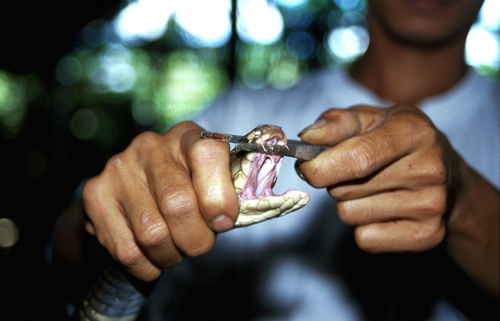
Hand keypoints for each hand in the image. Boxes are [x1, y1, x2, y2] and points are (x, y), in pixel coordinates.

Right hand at [82, 121, 238, 280]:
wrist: (134, 189)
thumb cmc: (186, 188)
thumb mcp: (211, 183)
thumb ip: (223, 194)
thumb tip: (223, 219)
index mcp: (186, 136)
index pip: (208, 154)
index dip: (220, 197)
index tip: (223, 221)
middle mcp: (150, 146)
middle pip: (178, 204)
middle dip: (196, 239)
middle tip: (198, 244)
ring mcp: (119, 169)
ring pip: (152, 234)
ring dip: (171, 255)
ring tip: (175, 249)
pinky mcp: (95, 194)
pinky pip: (127, 251)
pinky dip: (147, 267)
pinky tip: (154, 258)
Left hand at [297, 105, 457, 252]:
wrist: (448, 176)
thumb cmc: (398, 141)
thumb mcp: (371, 118)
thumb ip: (337, 123)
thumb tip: (307, 137)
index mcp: (413, 133)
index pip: (357, 159)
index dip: (319, 166)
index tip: (306, 165)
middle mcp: (428, 170)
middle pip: (344, 189)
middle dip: (334, 181)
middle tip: (356, 171)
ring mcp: (430, 206)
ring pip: (349, 215)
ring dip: (349, 203)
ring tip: (374, 188)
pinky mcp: (427, 236)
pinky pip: (365, 238)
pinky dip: (364, 227)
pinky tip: (384, 210)